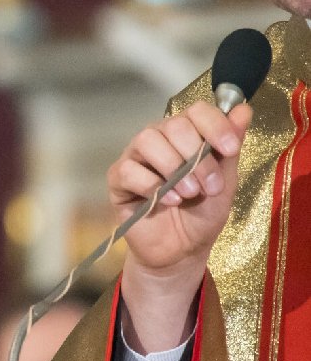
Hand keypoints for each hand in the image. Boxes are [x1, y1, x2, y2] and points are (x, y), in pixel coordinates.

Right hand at [107, 100, 251, 351]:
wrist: (181, 250)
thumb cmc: (202, 214)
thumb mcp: (225, 181)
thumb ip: (230, 147)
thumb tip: (243, 110)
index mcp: (187, 135)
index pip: (197, 111)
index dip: (215, 125)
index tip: (230, 149)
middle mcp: (159, 139)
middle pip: (173, 125)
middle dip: (197, 157)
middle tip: (208, 186)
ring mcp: (135, 158)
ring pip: (147, 141)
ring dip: (173, 168)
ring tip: (188, 194)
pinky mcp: (118, 180)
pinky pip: (129, 170)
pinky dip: (152, 185)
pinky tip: (167, 201)